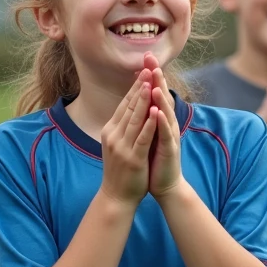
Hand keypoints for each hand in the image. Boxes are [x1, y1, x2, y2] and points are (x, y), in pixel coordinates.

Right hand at [100, 69, 155, 204]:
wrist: (116, 197)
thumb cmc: (120, 170)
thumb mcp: (117, 144)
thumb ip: (122, 127)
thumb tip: (129, 109)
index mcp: (110, 130)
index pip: (123, 104)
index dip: (134, 88)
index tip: (143, 71)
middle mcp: (114, 135)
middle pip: (129, 107)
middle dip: (139, 88)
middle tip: (148, 69)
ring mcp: (122, 146)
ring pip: (135, 119)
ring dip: (143, 101)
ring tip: (150, 84)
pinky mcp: (133, 158)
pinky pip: (142, 137)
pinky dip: (150, 124)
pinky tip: (156, 112)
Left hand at [143, 53, 183, 198]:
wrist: (165, 185)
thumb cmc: (155, 159)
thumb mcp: (148, 134)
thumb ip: (147, 117)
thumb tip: (141, 99)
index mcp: (160, 119)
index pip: (155, 92)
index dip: (151, 75)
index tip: (145, 56)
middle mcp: (167, 123)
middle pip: (163, 96)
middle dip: (157, 77)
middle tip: (151, 58)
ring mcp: (169, 136)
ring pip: (165, 112)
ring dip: (161, 95)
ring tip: (156, 79)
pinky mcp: (170, 149)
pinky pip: (165, 134)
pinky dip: (161, 122)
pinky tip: (158, 112)